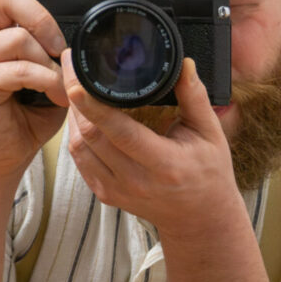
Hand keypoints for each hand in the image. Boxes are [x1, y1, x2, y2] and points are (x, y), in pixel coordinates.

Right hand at [0, 0, 74, 182]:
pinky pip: (19, 68)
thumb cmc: (27, 114)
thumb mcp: (50, 72)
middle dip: (45, 16)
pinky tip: (55, 98)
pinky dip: (46, 82)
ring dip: (51, 62)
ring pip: (18, 36)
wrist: (3, 156)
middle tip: (63, 47)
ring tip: (62, 86)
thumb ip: (59, 47)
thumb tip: (85, 23)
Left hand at [65, 59, 237, 235]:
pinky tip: (80, 115)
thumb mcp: (210, 134)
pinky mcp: (106, 194)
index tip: (76, 82)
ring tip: (73, 85)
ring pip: (79, 147)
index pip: (121, 133)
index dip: (95, 107)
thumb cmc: (209, 173)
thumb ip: (195, 97)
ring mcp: (117, 190)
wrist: (200, 218)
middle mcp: (136, 181)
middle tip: (70, 66)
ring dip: (73, 115)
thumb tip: (184, 63)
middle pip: (92, 136)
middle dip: (76, 99)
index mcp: (164, 164)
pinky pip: (80, 160)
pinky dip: (76, 134)